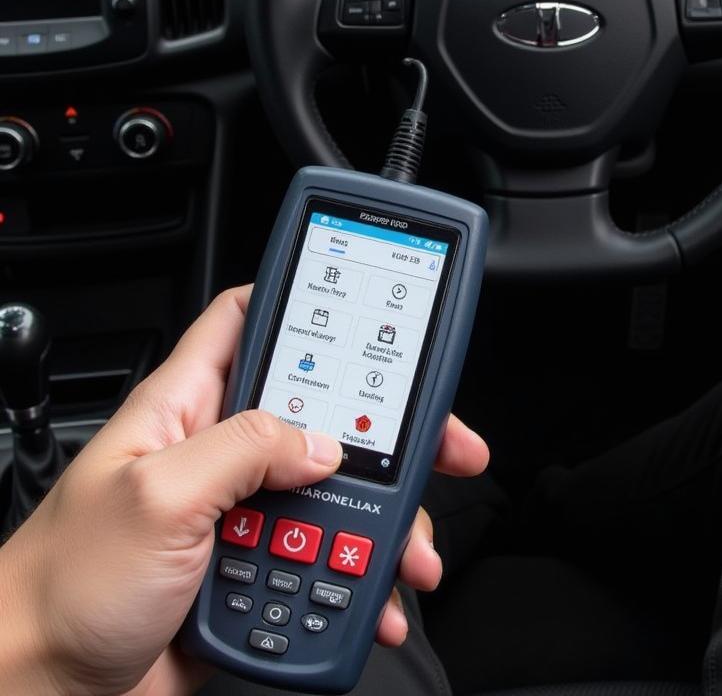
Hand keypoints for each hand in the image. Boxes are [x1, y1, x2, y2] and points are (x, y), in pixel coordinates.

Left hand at [0, 286, 487, 695]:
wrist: (36, 692)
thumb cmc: (63, 586)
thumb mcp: (155, 497)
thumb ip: (243, 451)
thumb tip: (320, 444)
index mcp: (188, 408)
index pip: (251, 322)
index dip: (308, 301)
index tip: (370, 304)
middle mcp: (221, 451)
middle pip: (324, 415)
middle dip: (390, 429)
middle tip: (444, 443)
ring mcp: (242, 510)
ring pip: (337, 494)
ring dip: (386, 519)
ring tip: (411, 550)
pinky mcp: (255, 566)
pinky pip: (326, 559)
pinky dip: (361, 579)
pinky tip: (374, 598)